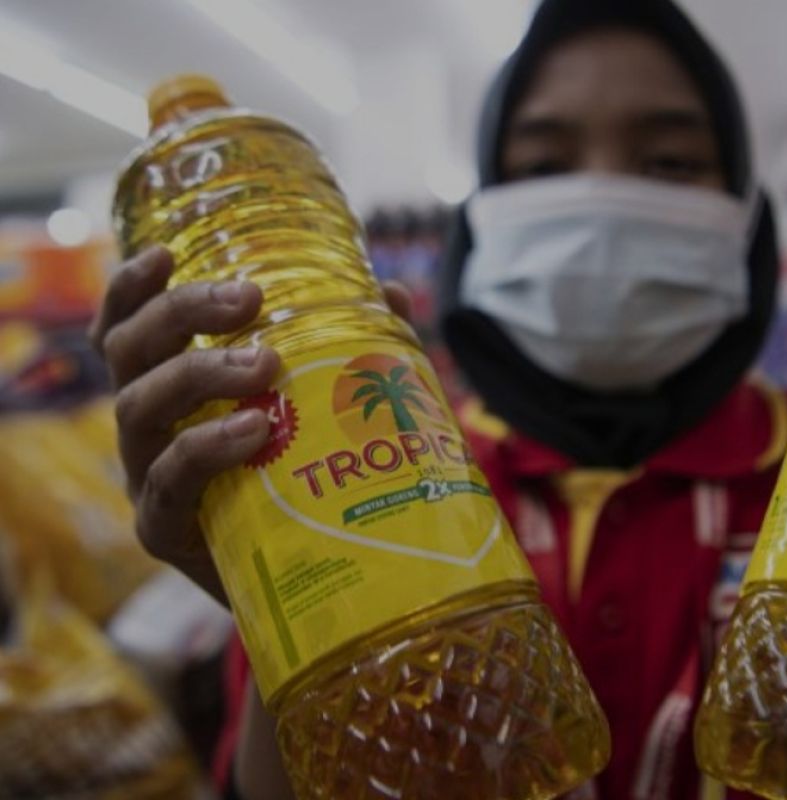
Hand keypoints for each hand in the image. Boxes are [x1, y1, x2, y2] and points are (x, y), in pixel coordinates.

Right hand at [90, 246, 414, 601]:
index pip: (128, 329)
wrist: (311, 579)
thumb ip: (354, 348)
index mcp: (170, 388)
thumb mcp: (329, 407)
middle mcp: (147, 426)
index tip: (164, 252)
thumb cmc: (307, 478)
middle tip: (248, 297)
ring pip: (138, 407)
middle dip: (180, 314)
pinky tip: (252, 430)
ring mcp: (147, 477)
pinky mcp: (164, 529)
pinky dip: (206, 448)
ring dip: (197, 374)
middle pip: (130, 353)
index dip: (131, 288)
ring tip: (265, 363)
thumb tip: (395, 292)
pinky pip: (169, 481)